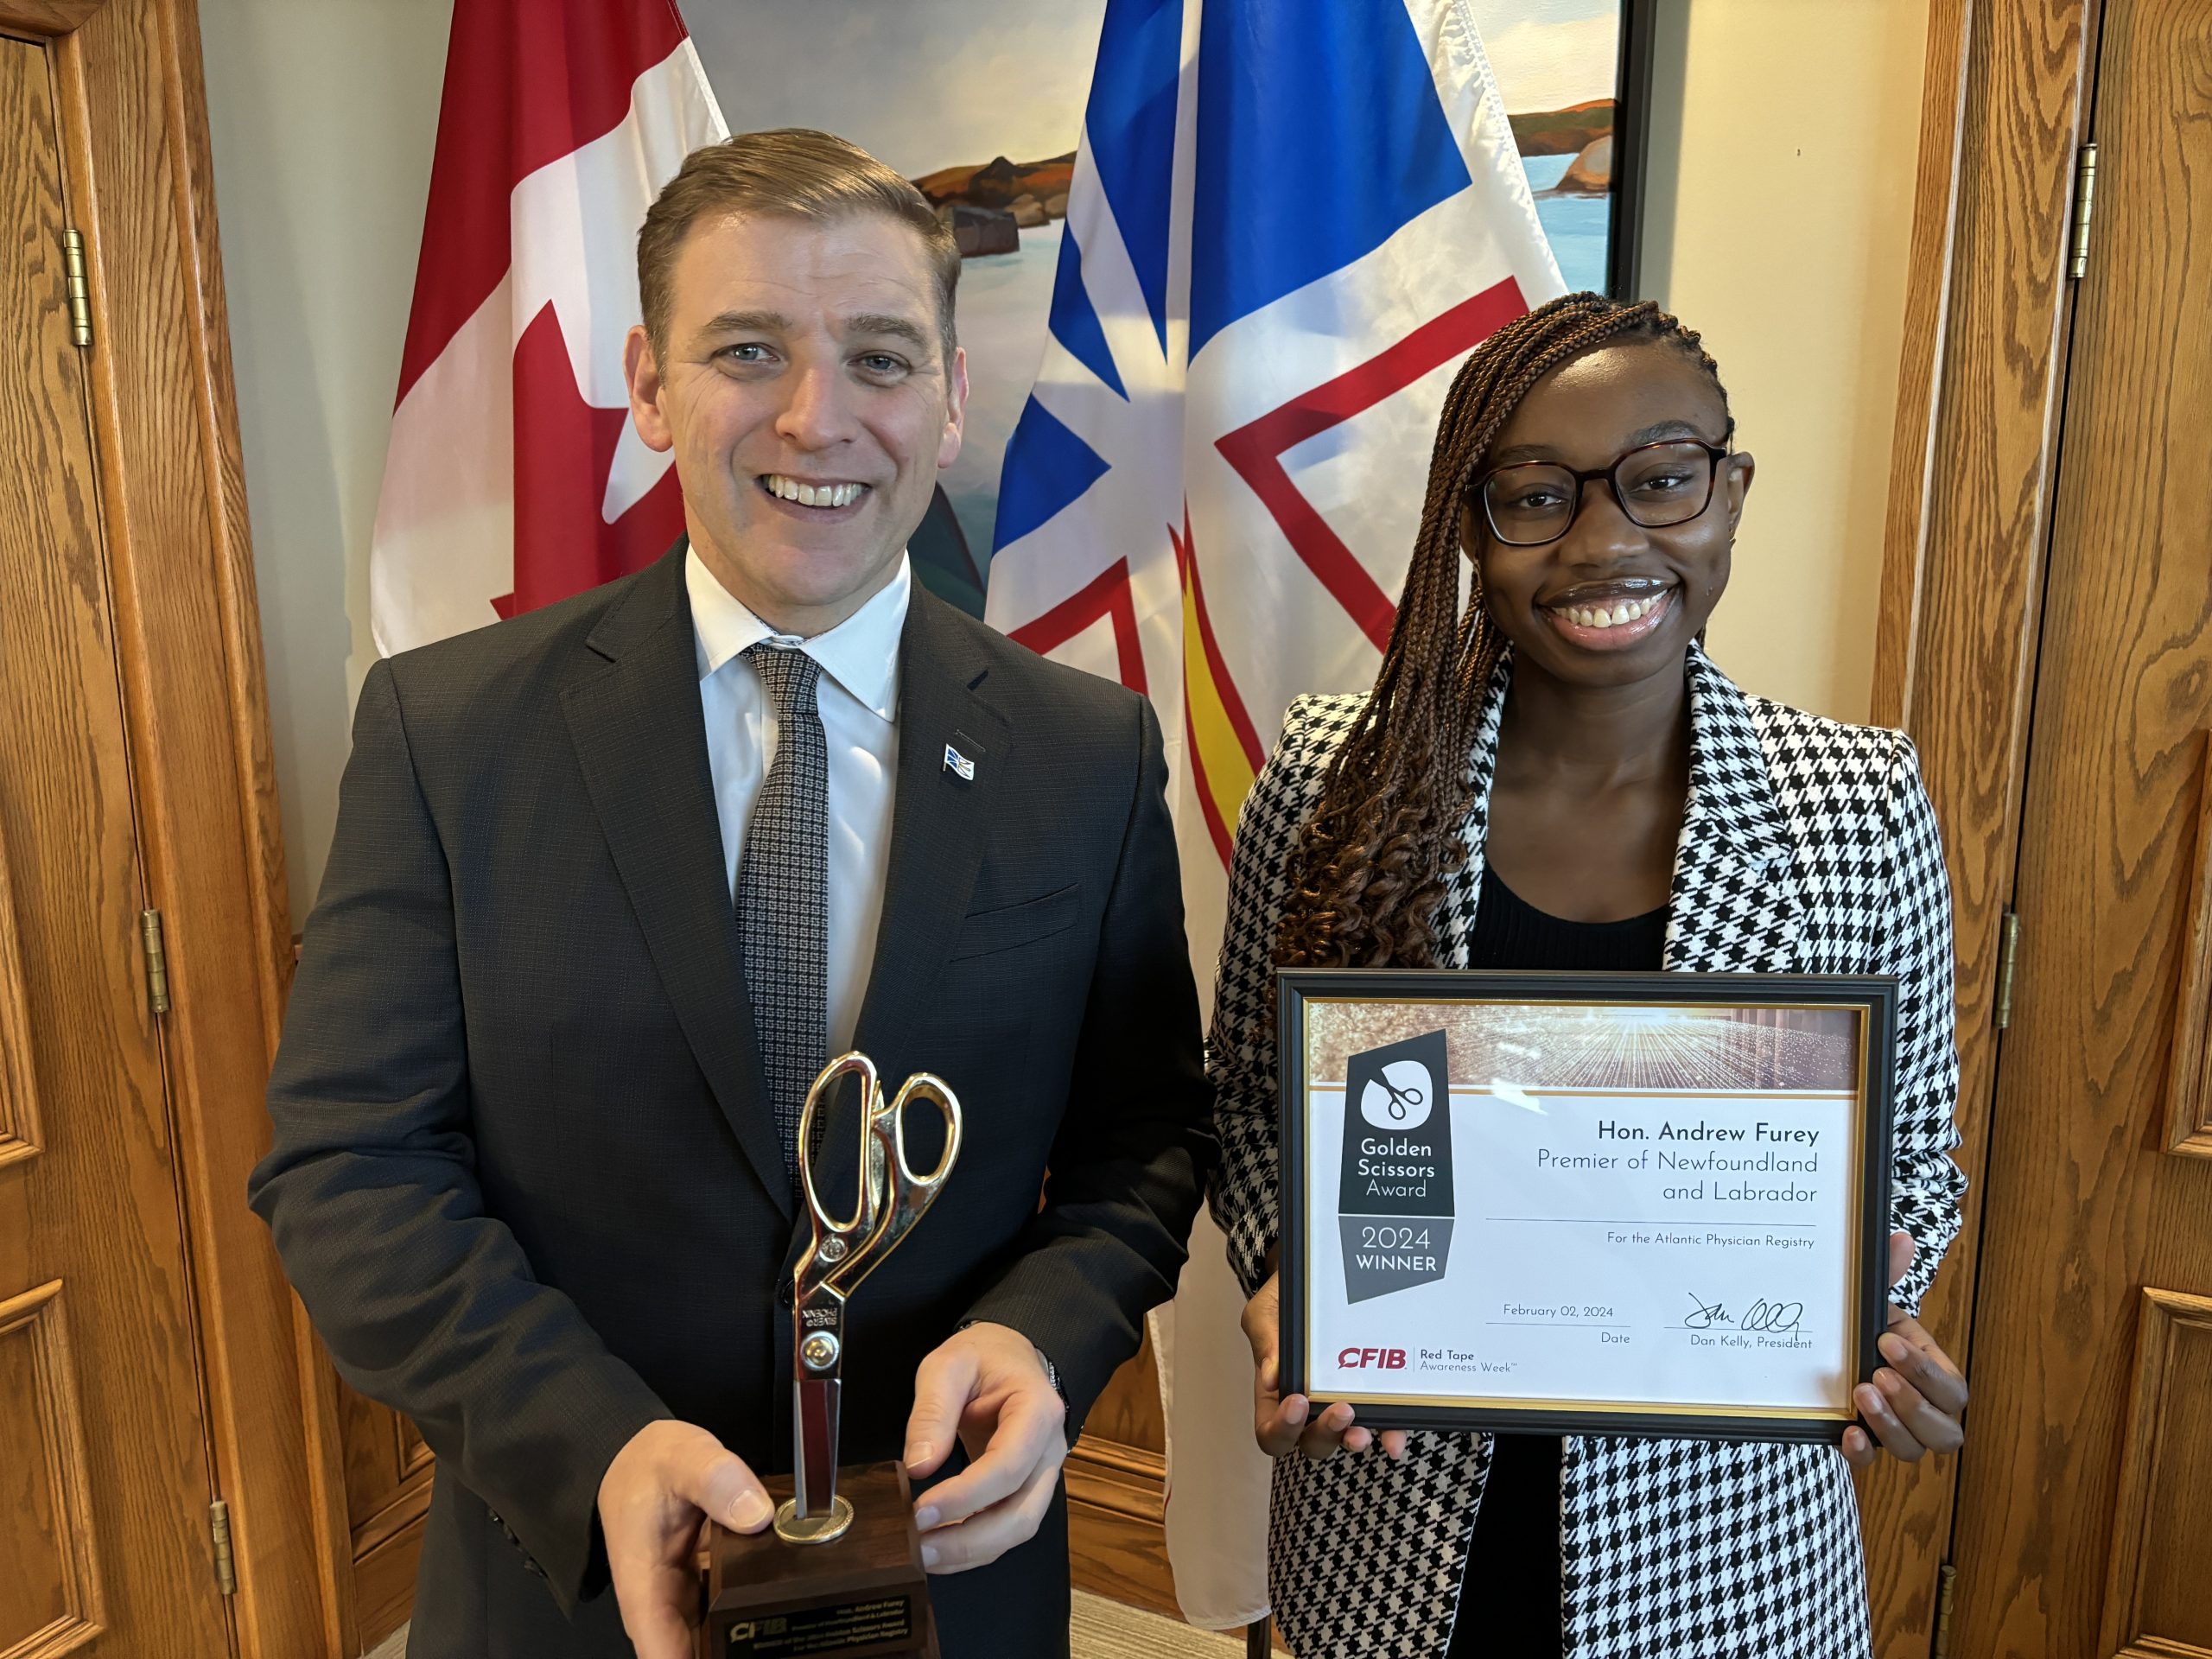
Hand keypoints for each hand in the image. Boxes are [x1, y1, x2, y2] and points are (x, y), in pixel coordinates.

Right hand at [597, 1419, 773, 1658]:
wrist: (642, 1461)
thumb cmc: (650, 1466)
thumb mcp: (682, 1459)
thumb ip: (716, 1480)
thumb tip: (756, 1515)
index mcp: (644, 1590)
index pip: (662, 1655)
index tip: (734, 1653)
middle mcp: (663, 1609)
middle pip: (696, 1655)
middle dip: (733, 1651)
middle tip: (782, 1655)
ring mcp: (686, 1604)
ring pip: (715, 1642)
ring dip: (744, 1642)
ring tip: (787, 1632)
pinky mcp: (706, 1594)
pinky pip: (729, 1617)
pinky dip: (754, 1616)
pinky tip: (787, 1610)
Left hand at [903, 1321, 1067, 1572]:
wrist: (1008, 1356)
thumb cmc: (982, 1357)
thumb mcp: (949, 1365)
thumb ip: (933, 1411)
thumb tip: (919, 1465)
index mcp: (1038, 1411)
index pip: (1007, 1466)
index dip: (965, 1496)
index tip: (920, 1511)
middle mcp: (1049, 1450)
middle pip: (1022, 1513)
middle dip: (970, 1539)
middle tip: (921, 1548)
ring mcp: (1042, 1474)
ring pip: (1019, 1528)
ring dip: (972, 1550)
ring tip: (925, 1555)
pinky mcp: (1026, 1489)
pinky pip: (1008, 1527)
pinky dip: (976, 1546)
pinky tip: (941, 1549)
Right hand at [1240, 1270, 1405, 1462]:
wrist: (1318, 1278)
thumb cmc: (1287, 1299)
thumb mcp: (1266, 1312)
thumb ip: (1265, 1340)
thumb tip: (1271, 1378)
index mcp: (1277, 1394)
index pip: (1272, 1432)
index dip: (1282, 1429)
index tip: (1297, 1402)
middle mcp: (1309, 1407)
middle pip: (1310, 1443)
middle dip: (1324, 1433)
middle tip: (1340, 1409)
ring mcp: (1341, 1403)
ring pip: (1344, 1439)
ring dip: (1354, 1440)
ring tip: (1363, 1432)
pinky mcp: (1371, 1396)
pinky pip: (1380, 1423)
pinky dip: (1388, 1433)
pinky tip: (1394, 1437)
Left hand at [1842, 1232, 1968, 1467]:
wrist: (1824, 1345)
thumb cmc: (1860, 1325)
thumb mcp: (1871, 1298)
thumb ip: (1886, 1273)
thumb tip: (1900, 1238)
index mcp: (1933, 1373)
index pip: (1953, 1388)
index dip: (1926, 1371)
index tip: (1887, 1341)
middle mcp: (1922, 1408)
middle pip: (1946, 1432)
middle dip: (1915, 1405)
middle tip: (1877, 1374)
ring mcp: (1894, 1430)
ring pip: (1914, 1450)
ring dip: (1892, 1426)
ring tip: (1860, 1392)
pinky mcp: (1863, 1443)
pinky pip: (1871, 1463)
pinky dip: (1863, 1452)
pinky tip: (1847, 1432)